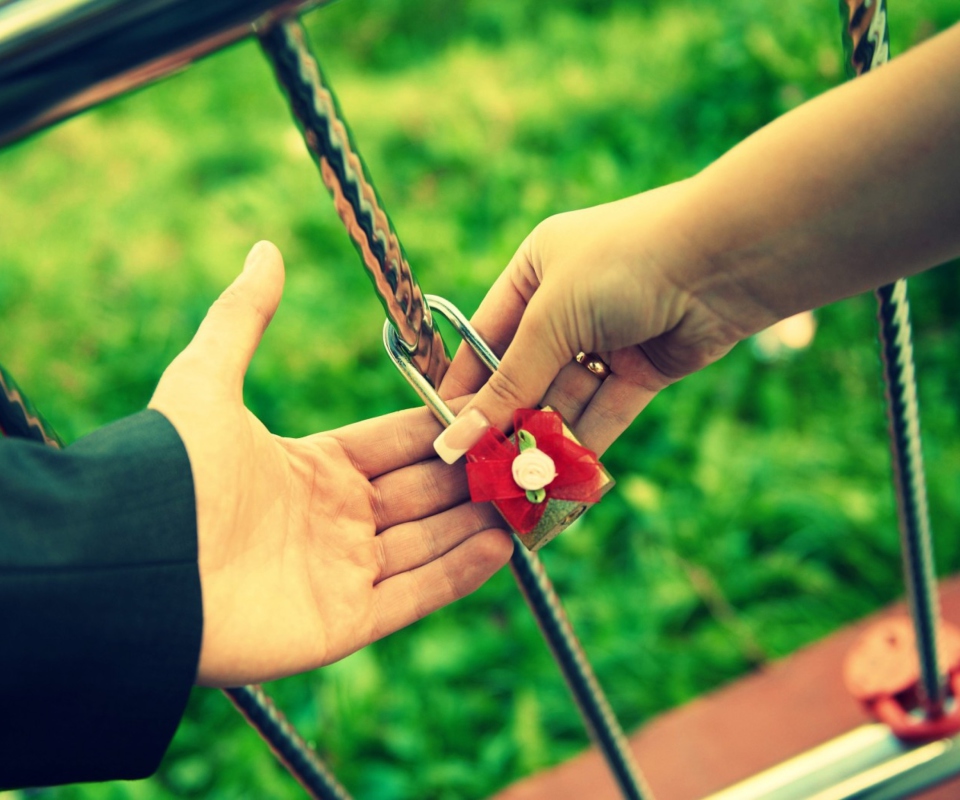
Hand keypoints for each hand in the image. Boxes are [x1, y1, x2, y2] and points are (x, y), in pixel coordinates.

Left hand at [149, 241, 512, 686]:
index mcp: (312, 469)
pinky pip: (414, 594)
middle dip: (475, 473)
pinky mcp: (342, 622)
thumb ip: (242, 316)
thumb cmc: (172, 473)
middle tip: (531, 453)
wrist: (134, 567)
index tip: (493, 408)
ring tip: (533, 497)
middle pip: (423, 493)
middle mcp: (333, 520)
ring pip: (429, 542)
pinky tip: (506, 545)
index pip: (396, 444)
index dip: (442, 428)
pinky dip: (460, 572)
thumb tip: (266, 247)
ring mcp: (340, 573)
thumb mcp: (205, 379)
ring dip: (481, 520)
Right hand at [435, 181, 755, 459]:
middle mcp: (566, 305)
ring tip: (519, 487)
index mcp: (534, 273)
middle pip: (525, 376)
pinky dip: (584, 445)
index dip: (466, 389)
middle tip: (481, 474)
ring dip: (544, 442)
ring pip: (565, 400)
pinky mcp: (643, 369)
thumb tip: (454, 439)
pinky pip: (603, 412)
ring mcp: (606, 339)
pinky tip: (561, 480)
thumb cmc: (624, 263)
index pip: (484, 340)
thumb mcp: (552, 320)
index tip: (444, 437)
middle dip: (506, 424)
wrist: (724, 259)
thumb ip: (507, 384)